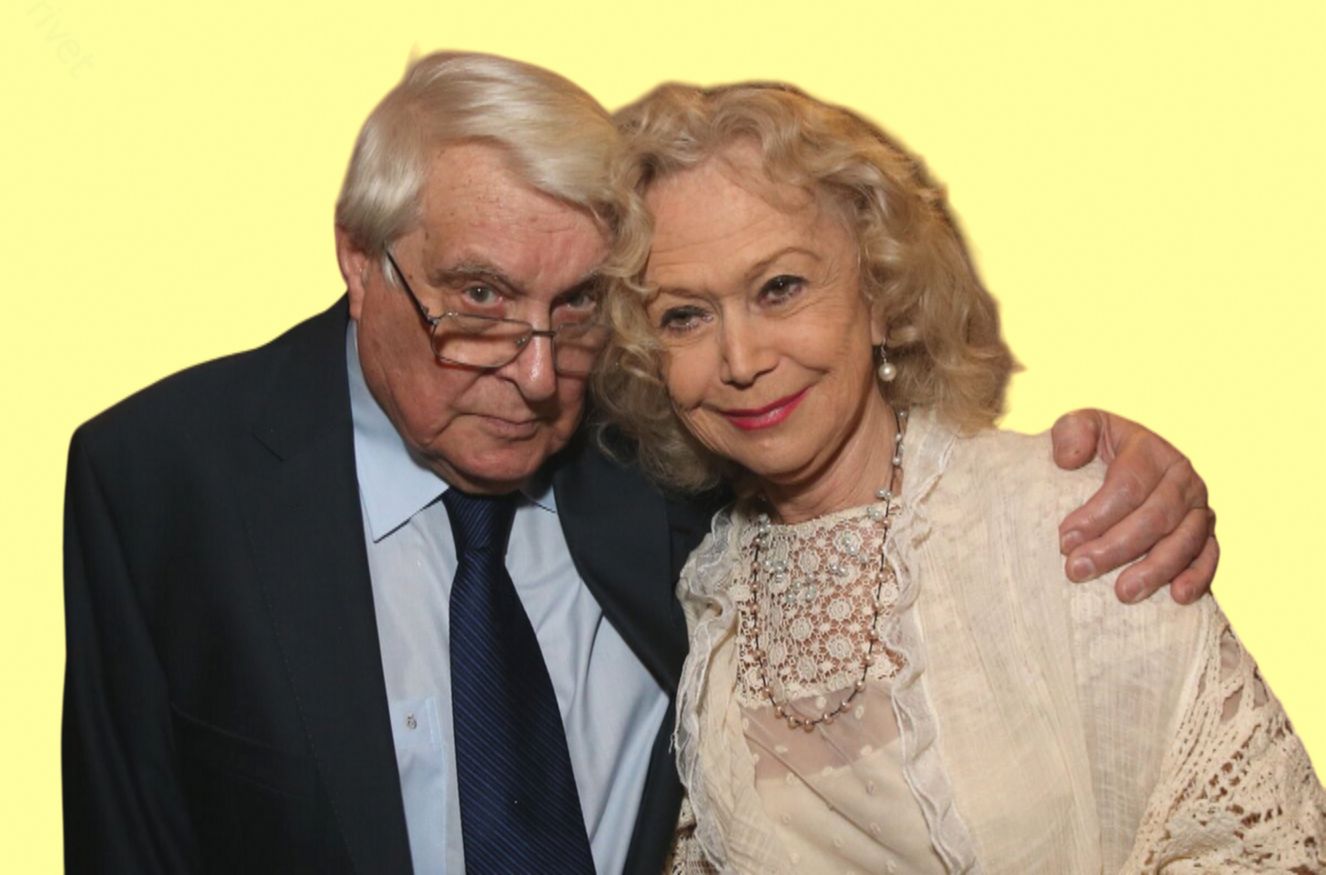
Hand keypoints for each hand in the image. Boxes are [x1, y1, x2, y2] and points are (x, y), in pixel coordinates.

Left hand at [1051, 409, 1216, 604]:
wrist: (1114, 463)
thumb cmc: (1092, 448)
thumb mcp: (1077, 428)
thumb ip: (1071, 432)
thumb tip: (1070, 459)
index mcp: (1149, 449)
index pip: (1127, 485)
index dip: (1096, 515)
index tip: (1064, 541)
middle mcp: (1181, 476)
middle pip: (1154, 517)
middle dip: (1115, 548)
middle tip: (1077, 570)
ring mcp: (1197, 506)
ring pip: (1184, 541)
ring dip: (1154, 569)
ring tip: (1123, 593)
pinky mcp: (1205, 532)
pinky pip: (1209, 556)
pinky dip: (1198, 576)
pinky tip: (1178, 596)